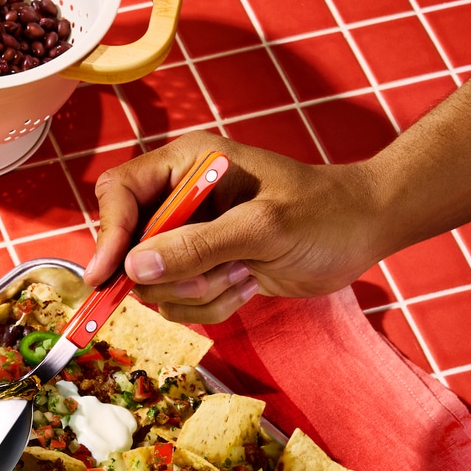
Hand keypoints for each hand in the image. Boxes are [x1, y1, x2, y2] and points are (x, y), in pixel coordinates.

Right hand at [82, 132, 385, 322]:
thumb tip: (133, 269)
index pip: (120, 194)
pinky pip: (180, 303)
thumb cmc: (324, 212)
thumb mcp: (263, 226)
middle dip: (173, 274)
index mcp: (188, 165)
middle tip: (221, 272)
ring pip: (155, 285)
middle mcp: (180, 199)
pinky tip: (249, 282)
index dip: (107, 234)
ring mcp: (189, 237)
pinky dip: (212, 305)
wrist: (364, 232)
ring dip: (199, 292)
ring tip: (245, 273)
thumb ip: (197, 246)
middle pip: (130, 249)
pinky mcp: (202, 269)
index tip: (106, 277)